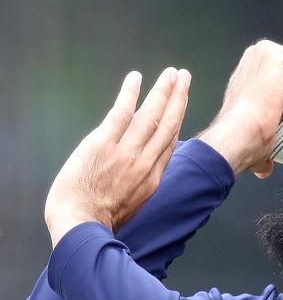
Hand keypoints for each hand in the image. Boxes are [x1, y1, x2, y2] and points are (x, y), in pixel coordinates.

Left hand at [45, 67, 190, 247]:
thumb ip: (140, 186)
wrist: (81, 226)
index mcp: (151, 179)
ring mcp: (125, 152)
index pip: (168, 144)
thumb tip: (141, 177)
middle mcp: (144, 162)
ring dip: (163, 91)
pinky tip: (136, 78)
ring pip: (151, 115)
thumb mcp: (132, 207)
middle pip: (168, 124)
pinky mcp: (103, 144)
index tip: (180, 105)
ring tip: (172, 73)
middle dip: (178, 98)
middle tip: (184, 77)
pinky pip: (121, 113)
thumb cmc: (101, 221)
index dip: (176, 120)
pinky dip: (130, 94)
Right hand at [197, 40, 282, 177]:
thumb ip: (266, 143)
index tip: (275, 115)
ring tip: (276, 106)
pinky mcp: (275, 53)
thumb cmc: (245, 138)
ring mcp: (266, 52)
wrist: (240, 135)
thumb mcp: (260, 135)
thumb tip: (264, 170)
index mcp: (255, 73)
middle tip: (276, 111)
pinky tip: (279, 98)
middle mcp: (259, 57)